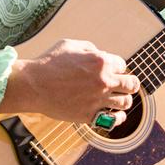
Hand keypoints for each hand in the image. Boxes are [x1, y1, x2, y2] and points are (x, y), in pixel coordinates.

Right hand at [0, 39, 139, 126]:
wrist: (33, 85)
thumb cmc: (49, 63)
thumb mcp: (69, 44)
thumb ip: (89, 48)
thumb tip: (99, 54)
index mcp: (101, 61)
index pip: (122, 65)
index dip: (117, 67)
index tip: (112, 71)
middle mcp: (103, 80)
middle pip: (131, 84)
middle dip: (129, 83)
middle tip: (124, 85)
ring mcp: (98, 99)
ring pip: (125, 102)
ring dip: (124, 100)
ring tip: (119, 100)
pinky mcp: (90, 115)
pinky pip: (114, 120)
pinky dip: (118, 117)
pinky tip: (116, 115)